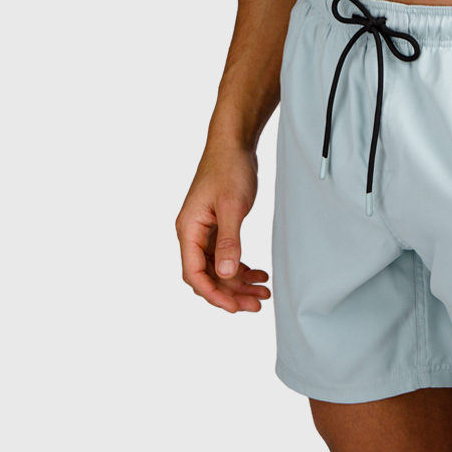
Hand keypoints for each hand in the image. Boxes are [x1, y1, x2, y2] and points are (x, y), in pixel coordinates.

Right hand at [176, 143, 269, 313]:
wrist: (234, 143)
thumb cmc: (229, 168)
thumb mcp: (232, 205)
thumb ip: (229, 241)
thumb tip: (225, 273)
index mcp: (188, 229)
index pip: (193, 274)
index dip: (213, 294)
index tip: (234, 307)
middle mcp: (192, 233)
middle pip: (207, 275)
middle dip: (231, 293)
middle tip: (257, 305)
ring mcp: (204, 231)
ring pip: (218, 268)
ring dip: (239, 283)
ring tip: (263, 293)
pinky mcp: (217, 226)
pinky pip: (226, 256)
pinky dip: (242, 267)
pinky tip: (260, 274)